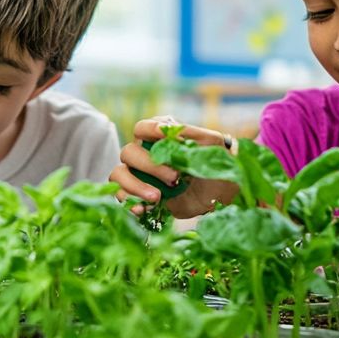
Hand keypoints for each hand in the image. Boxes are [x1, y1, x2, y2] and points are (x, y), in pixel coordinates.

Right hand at [109, 117, 238, 219]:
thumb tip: (170, 132)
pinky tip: (144, 209)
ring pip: (118, 174)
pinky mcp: (139, 195)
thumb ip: (191, 134)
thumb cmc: (216, 164)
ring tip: (156, 198)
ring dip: (134, 185)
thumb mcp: (211, 144)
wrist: (220, 195)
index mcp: (159, 137)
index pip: (141, 128)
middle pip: (128, 152)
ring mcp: (138, 175)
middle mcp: (144, 153)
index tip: (163, 136)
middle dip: (149, 166)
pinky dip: (129, 202)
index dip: (148, 131)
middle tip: (174, 178)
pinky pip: (122, 196)